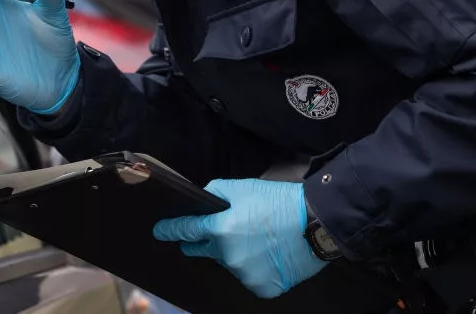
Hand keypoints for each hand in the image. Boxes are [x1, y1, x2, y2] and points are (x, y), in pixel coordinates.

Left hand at [153, 179, 325, 298]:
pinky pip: (250, 277)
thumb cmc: (279, 202)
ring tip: (258, 239)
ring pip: (229, 263)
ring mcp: (245, 274)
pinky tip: (268, 255)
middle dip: (207, 242)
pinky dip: (255, 268)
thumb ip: (216, 193)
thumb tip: (203, 201)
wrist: (315, 223)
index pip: (186, 231)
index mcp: (220, 229)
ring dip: (235, 253)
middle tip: (222, 232)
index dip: (171, 230)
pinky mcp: (262, 288)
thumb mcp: (242, 187)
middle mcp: (228, 256)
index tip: (160, 231)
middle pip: (206, 250)